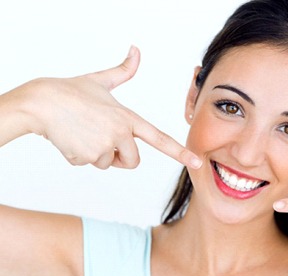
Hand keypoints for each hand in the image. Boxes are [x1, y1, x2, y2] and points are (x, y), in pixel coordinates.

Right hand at [23, 46, 201, 169]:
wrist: (40, 103)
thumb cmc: (70, 91)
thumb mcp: (101, 81)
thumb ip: (123, 71)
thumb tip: (136, 49)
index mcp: (128, 117)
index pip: (159, 138)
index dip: (179, 152)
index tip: (197, 161)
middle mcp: (120, 133)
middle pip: (133, 162)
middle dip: (121, 157)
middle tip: (103, 139)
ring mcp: (103, 147)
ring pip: (108, 163)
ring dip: (97, 154)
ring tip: (83, 133)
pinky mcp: (86, 158)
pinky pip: (89, 164)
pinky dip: (80, 156)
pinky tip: (72, 138)